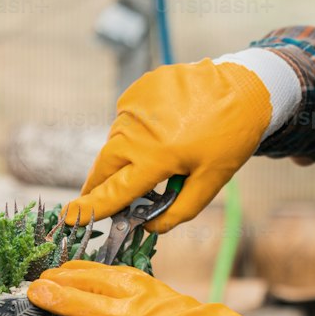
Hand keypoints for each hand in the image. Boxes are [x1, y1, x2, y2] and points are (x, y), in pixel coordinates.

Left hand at [26, 261, 299, 315]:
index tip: (68, 268)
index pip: (120, 276)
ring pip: (94, 303)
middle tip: (41, 276)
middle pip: (102, 282)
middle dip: (69, 278)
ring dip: (62, 297)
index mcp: (164, 295)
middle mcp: (152, 301)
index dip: (90, 272)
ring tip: (35, 292)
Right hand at [61, 58, 272, 231]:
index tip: (68, 217)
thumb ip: (179, 210)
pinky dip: (137, 129)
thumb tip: (150, 228)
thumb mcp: (211, 180)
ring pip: (116, 140)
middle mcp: (137, 129)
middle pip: (105, 165)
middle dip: (98, 184)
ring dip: (124, 154)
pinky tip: (163, 128)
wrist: (246, 86)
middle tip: (96, 198)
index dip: (91, 208)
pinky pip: (128, 117)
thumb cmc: (231, 136)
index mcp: (155, 156)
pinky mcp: (139, 87)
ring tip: (155, 154)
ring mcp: (135, 104)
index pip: (115, 190)